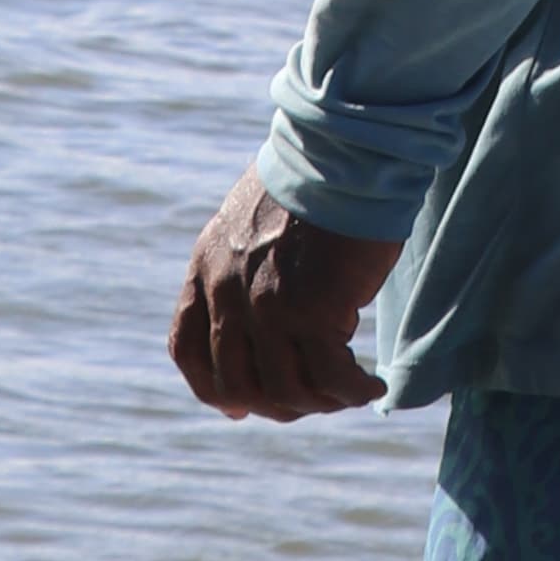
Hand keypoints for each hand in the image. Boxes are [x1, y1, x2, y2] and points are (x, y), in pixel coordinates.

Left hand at [171, 166, 401, 419]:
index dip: (212, 388)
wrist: (345, 154)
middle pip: (235, 384)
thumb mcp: (253, 223)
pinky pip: (330, 379)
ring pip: (285, 390)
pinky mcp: (313, 312)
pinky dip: (353, 392)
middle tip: (312, 402)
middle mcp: (228, 292)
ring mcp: (267, 306)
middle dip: (275, 405)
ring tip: (350, 392)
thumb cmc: (314, 182)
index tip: (242, 406)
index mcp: (207, 267)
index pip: (186, 348)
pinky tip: (373, 384)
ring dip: (320, 403)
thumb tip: (266, 314)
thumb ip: (246, 268)